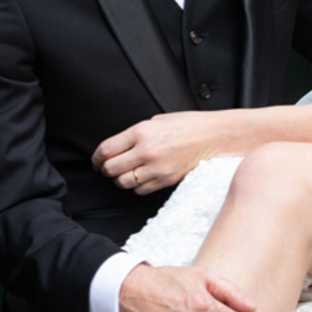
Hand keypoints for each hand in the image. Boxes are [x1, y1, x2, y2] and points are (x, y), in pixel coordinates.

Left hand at [93, 111, 236, 193]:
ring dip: (120, 180)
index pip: (106, 150)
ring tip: (124, 174)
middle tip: (107, 168)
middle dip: (105, 170)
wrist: (215, 137)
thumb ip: (136, 133)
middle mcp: (146, 150)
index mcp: (141, 131)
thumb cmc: (188, 125)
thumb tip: (118, 147)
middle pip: (111, 168)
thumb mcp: (158, 120)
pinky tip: (141, 178)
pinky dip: (136, 187)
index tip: (96, 161)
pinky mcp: (166, 181)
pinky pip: (140, 190)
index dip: (96, 158)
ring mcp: (156, 168)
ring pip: (124, 182)